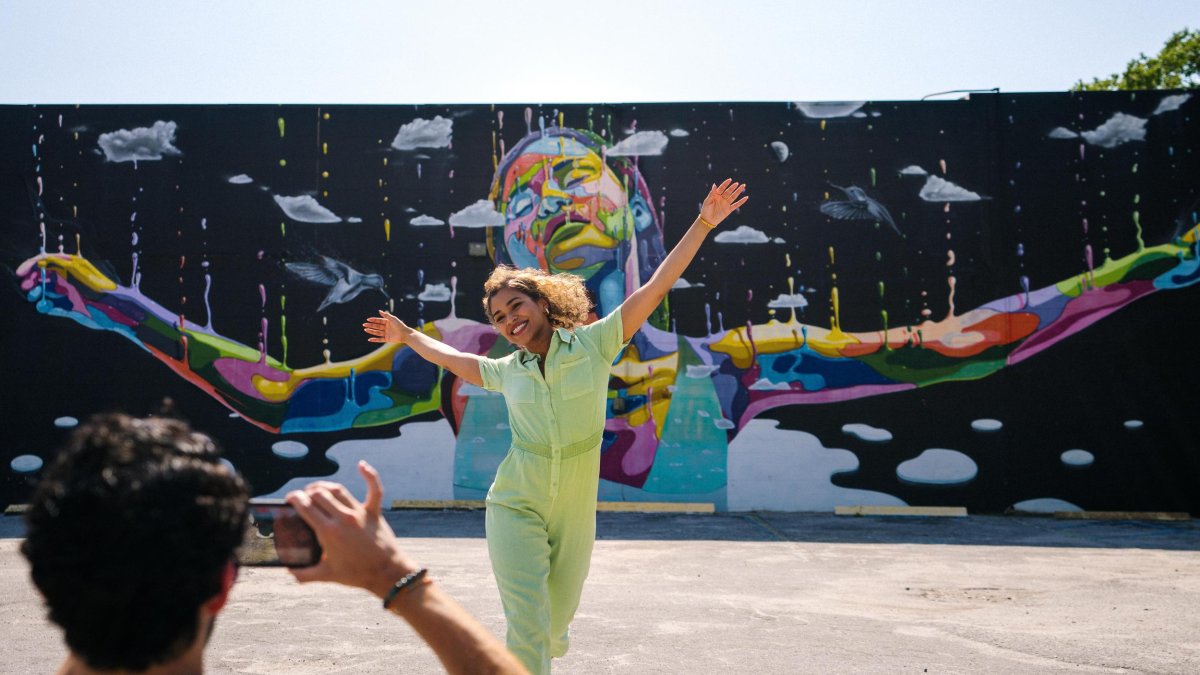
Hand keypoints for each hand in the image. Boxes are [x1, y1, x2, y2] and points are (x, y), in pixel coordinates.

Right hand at [286, 461, 418, 598]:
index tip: (290, 499)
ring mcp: (359, 513)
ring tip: (316, 489)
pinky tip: (362, 465)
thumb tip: (289, 571)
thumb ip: (304, 574)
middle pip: (319, 495)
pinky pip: (374, 489)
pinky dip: (369, 475)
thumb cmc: (356, 575)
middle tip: (302, 497)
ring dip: (325, 486)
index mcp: (328, 531)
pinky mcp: (374, 512)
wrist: (386, 573)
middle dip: (307, 492)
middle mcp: (343, 518)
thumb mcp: (326, 575)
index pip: (306, 506)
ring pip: (338, 490)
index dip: (295, 498)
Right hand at [363, 310, 409, 342]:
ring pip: (377, 332)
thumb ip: (386, 315)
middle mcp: (387, 328)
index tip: (368, 319)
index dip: (373, 320)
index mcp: (388, 322)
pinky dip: (375, 339)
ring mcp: (387, 333)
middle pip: (377, 326)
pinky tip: (369, 339)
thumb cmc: (400, 325)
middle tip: (364, 325)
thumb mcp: (393, 319)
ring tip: (365, 330)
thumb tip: (379, 311)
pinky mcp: (387, 339)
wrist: (405, 334)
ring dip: (371, 331)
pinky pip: (380, 339)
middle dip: (370, 325)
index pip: (379, 321)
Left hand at [699, 178, 749, 227]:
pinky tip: (746, 197)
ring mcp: (726, 204)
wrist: (707, 220)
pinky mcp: (729, 209)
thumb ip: (712, 194)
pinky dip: (741, 202)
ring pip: (733, 196)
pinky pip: (736, 205)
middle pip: (729, 191)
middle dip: (733, 187)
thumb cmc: (706, 210)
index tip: (730, 180)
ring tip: (743, 186)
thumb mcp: (707, 201)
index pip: (722, 188)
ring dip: (738, 191)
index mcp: (716, 195)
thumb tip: (714, 184)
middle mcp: (722, 198)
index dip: (725, 184)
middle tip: (737, 183)